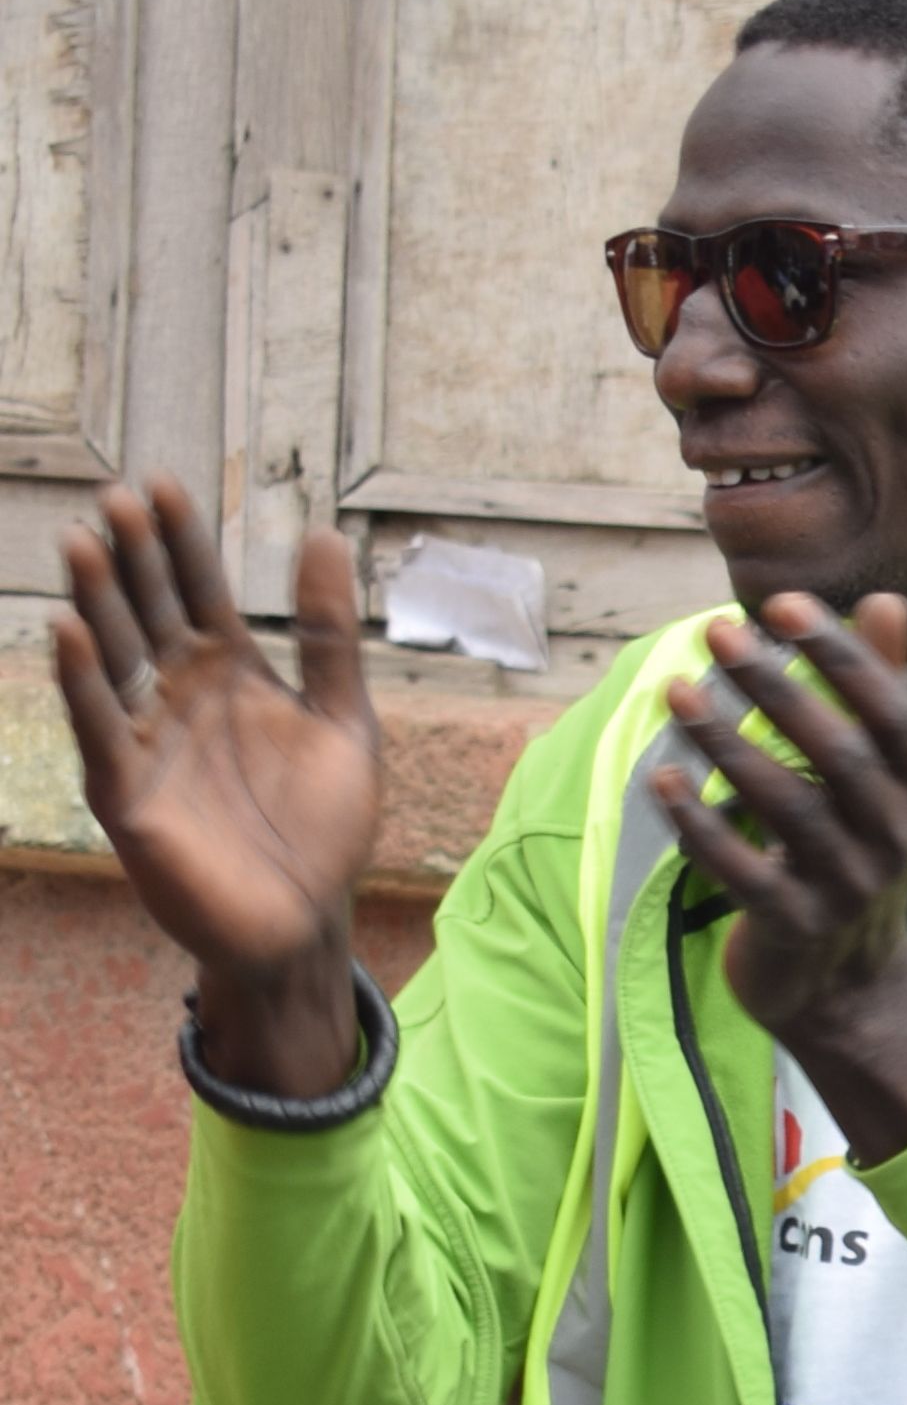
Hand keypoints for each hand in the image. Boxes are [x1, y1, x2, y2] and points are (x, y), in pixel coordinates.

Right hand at [54, 479, 378, 1089]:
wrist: (306, 920)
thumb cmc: (323, 826)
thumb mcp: (342, 719)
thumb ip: (329, 635)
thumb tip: (320, 534)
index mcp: (231, 675)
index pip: (200, 592)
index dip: (183, 541)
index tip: (166, 484)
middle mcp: (180, 696)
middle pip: (150, 612)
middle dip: (135, 558)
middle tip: (118, 498)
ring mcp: (148, 738)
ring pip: (115, 657)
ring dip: (98, 601)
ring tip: (85, 542)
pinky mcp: (126, 788)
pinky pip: (98, 726)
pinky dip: (82, 680)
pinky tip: (67, 628)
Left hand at [643, 594, 906, 1133]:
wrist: (848, 986)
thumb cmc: (854, 854)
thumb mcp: (880, 778)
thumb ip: (883, 689)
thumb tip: (888, 601)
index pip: (892, 713)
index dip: (841, 657)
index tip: (781, 606)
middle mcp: (896, 838)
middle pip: (839, 753)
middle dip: (776, 688)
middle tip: (715, 633)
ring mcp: (849, 886)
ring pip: (788, 805)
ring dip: (726, 744)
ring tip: (676, 691)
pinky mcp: (797, 927)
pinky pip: (743, 870)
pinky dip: (699, 823)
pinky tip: (659, 778)